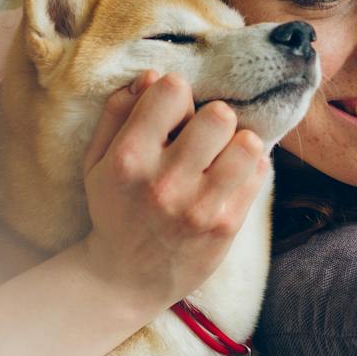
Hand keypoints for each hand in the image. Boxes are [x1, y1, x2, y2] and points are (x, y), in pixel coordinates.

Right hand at [79, 69, 269, 314]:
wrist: (125, 279)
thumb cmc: (115, 209)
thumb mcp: (97, 161)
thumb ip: (119, 113)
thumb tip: (152, 76)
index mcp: (129, 158)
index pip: (173, 90)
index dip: (176, 95)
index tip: (174, 114)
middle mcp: (165, 182)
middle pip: (219, 115)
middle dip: (213, 119)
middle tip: (204, 137)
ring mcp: (199, 206)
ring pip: (248, 143)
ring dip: (237, 144)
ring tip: (222, 157)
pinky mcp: (226, 226)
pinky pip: (259, 174)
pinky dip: (250, 169)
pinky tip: (230, 179)